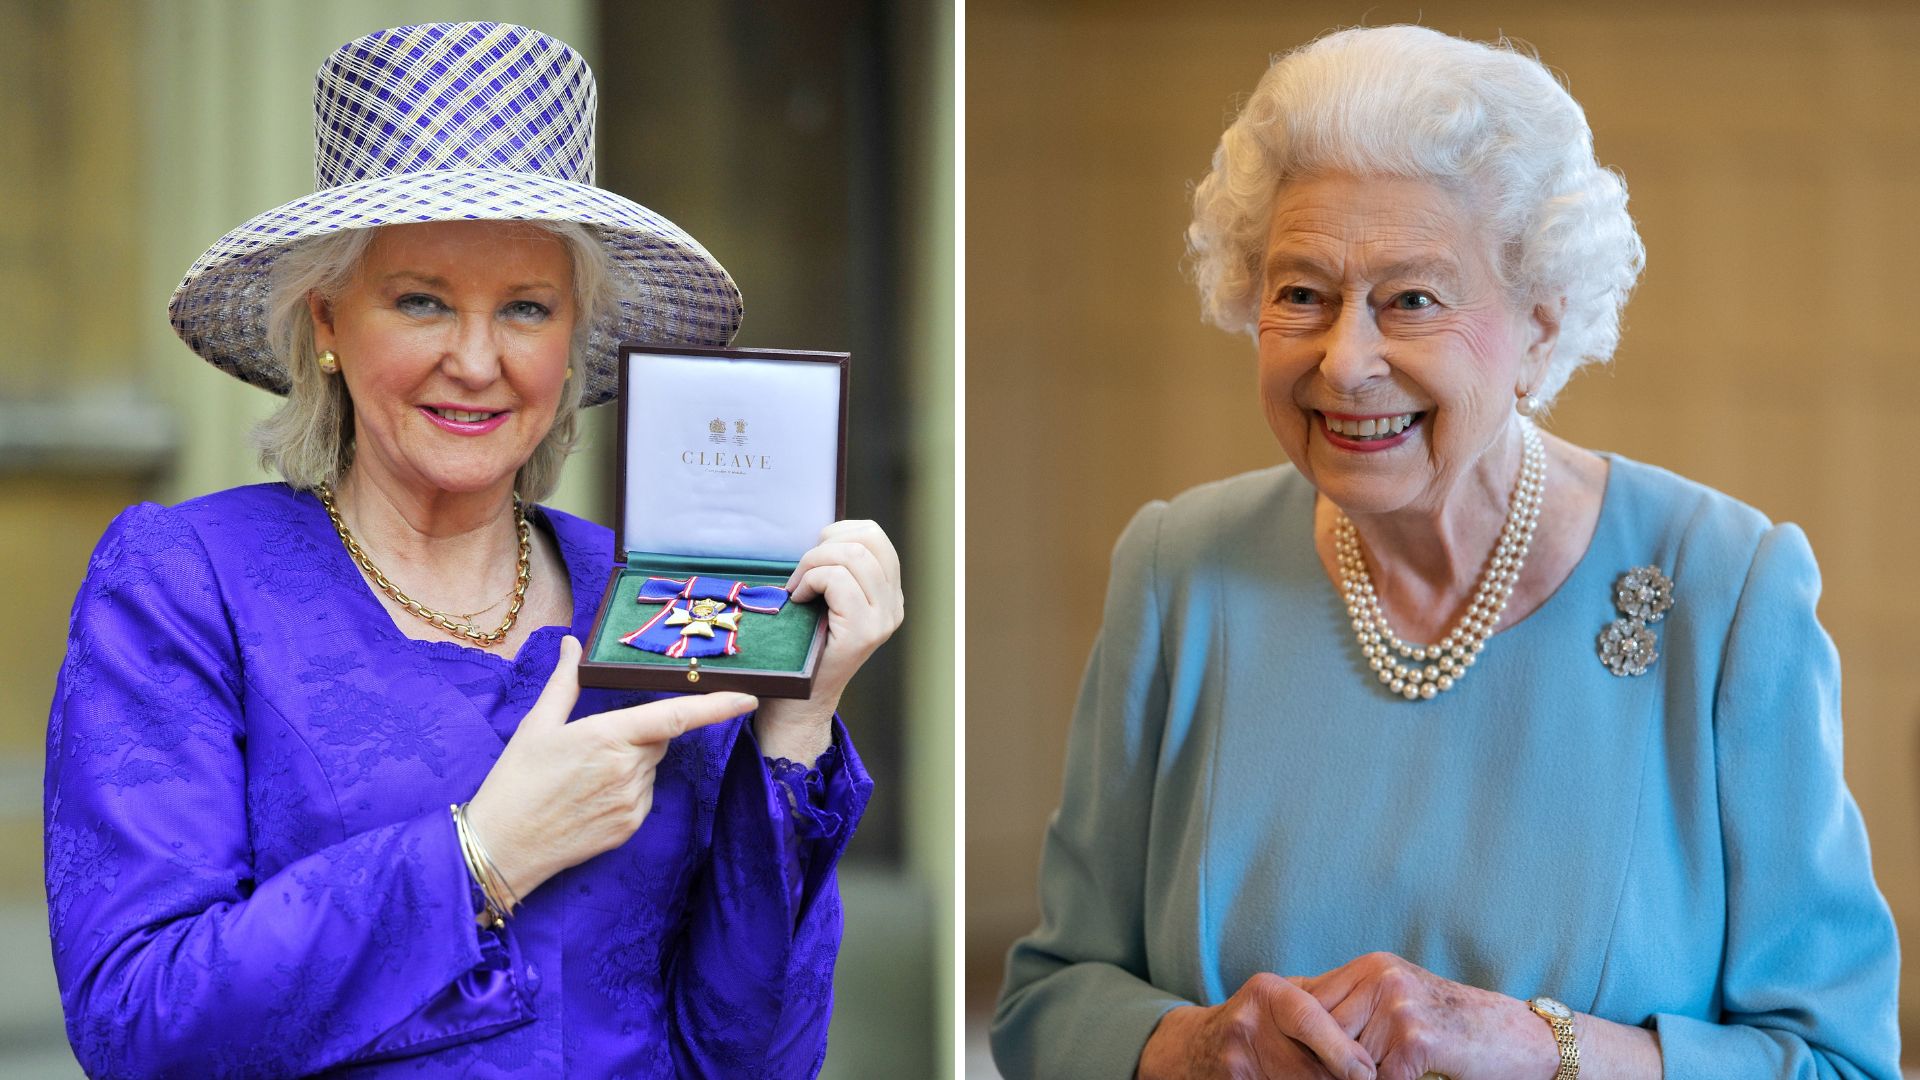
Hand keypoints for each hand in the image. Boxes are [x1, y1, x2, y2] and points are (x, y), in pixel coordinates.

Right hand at [465, 635, 756, 897]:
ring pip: (650, 768)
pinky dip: (627, 790)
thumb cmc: (516, 780)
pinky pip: (643, 795)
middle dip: (638, 734)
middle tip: (592, 745)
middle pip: (658, 739)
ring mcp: (632, 801)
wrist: (502, 845)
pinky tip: (589, 798)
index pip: (677, 716)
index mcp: (609, 736)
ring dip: (631, 763)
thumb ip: (565, 681)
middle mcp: (628, 769)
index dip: (718, 705)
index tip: (749, 696)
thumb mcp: (537, 724)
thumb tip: (572, 644)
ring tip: (582, 777)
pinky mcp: (630, 826)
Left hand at [754, 520, 904, 756]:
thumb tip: (824, 534)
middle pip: (866, 539)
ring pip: (852, 555)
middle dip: (823, 546)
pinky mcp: (864, 631)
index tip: (814, 556)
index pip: (874, 536)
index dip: (839, 532)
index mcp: (889, 594)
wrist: (798, 701)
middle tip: (801, 574)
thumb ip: (837, 569)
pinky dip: (810, 580)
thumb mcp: (828, 601)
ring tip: (799, 588)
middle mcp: (894, 605)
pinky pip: (837, 579)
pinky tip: (799, 600)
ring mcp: (883, 619)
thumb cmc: (804, 647)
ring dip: (813, 563)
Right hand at [1137, 972, 1376, 1079]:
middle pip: (1308, 1066)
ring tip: (1339, 1078)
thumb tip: (1374, 1021)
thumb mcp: (1282, 997)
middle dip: (1337, 1078)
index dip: (1341, 1050)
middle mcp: (1247, 1024)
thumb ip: (1322, 1002)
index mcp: (1266, 994)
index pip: (1308, 1019)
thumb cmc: (1257, 1018)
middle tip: (1363, 1079)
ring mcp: (1236, 1061)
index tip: (1366, 1072)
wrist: (1195, 1047)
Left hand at [1292, 953, 1557, 1079]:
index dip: (1303, 1033)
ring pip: (1346, 1057)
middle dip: (1324, 1058)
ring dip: (1356, 1074)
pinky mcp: (1414, 1040)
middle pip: (1322, 1029)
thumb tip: (1292, 1011)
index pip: (1309, 999)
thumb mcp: (1396, 997)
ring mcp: (1398, 1007)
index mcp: (1371, 966)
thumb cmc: (1449, 1025)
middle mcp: (1381, 978)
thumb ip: (1351, 1002)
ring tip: (1382, 1068)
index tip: (1299, 1055)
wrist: (1512, 1037)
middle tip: (1324, 1072)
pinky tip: (1407, 1075)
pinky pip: (1378, 1079)